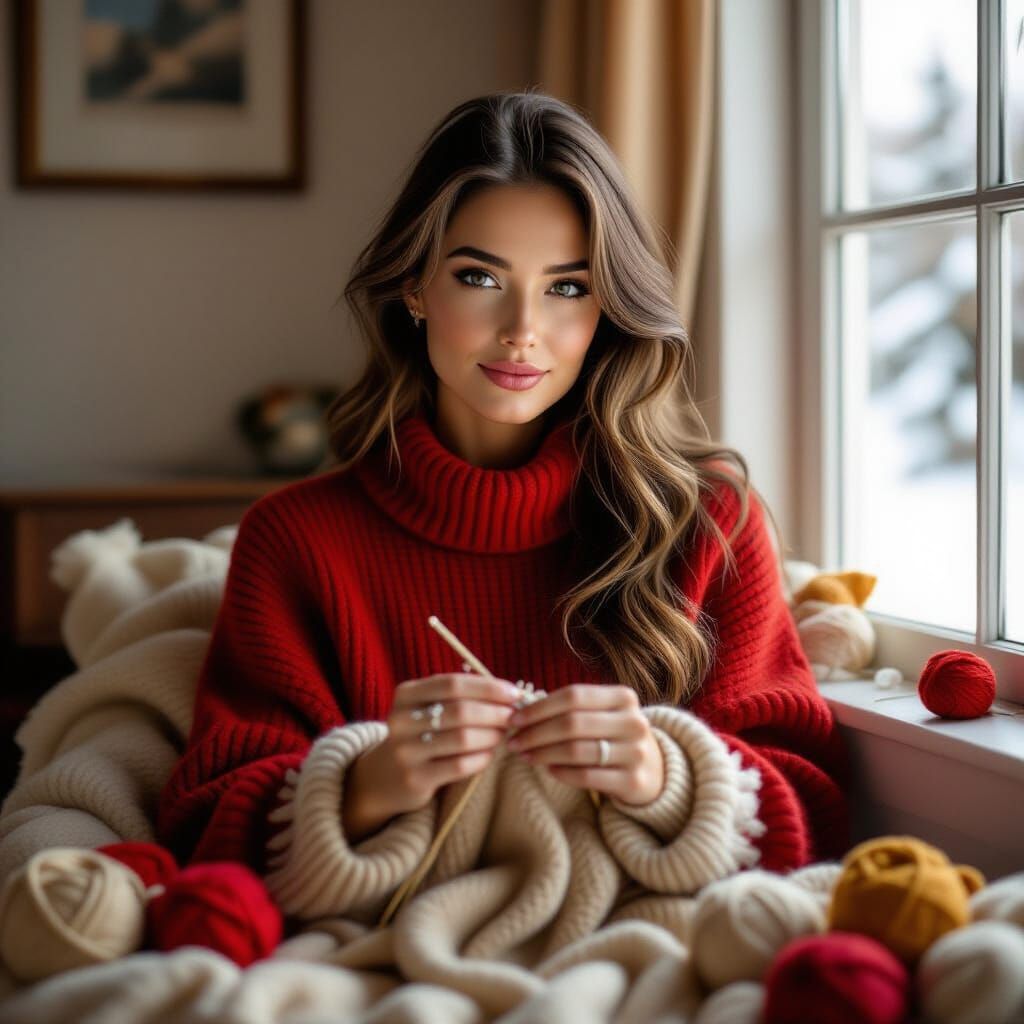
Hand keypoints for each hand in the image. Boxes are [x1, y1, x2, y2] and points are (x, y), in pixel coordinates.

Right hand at [346, 673, 522, 832]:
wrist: (385, 776)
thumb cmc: (420, 734)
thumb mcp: (428, 709)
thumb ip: (460, 697)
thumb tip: (509, 694)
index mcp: (406, 694)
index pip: (453, 684)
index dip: (488, 687)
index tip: (514, 693)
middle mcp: (401, 720)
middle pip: (460, 711)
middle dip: (495, 712)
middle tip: (514, 717)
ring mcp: (405, 751)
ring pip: (462, 738)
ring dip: (491, 735)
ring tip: (503, 735)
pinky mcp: (415, 778)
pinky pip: (459, 765)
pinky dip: (481, 758)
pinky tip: (489, 754)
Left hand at [504, 683, 664, 804]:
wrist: (654, 770)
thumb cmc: (613, 736)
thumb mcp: (601, 714)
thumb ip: (570, 708)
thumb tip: (520, 710)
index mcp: (623, 697)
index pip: (573, 695)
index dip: (539, 707)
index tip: (514, 718)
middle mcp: (633, 721)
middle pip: (572, 723)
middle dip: (536, 733)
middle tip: (513, 741)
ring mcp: (636, 751)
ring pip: (577, 751)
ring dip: (543, 754)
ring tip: (525, 756)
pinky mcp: (633, 780)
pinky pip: (587, 776)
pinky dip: (562, 772)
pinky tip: (548, 769)